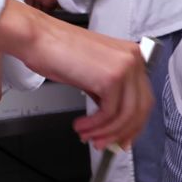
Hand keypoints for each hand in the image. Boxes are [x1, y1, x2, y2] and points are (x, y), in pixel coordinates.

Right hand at [0, 0, 152, 149]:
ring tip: (88, 136)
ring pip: (126, 115)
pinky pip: (109, 113)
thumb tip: (113, 124)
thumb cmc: (57, 51)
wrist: (38, 37)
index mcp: (132, 56)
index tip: (123, 138)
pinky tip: (82, 126)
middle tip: (106, 144)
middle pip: (140, 108)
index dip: (133, 124)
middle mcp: (133, 59)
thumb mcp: (92, 74)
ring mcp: (125, 67)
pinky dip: (95, 126)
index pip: (143, 98)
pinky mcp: (111, 77)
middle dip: (122, 132)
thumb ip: (108, 96)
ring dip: (105, 132)